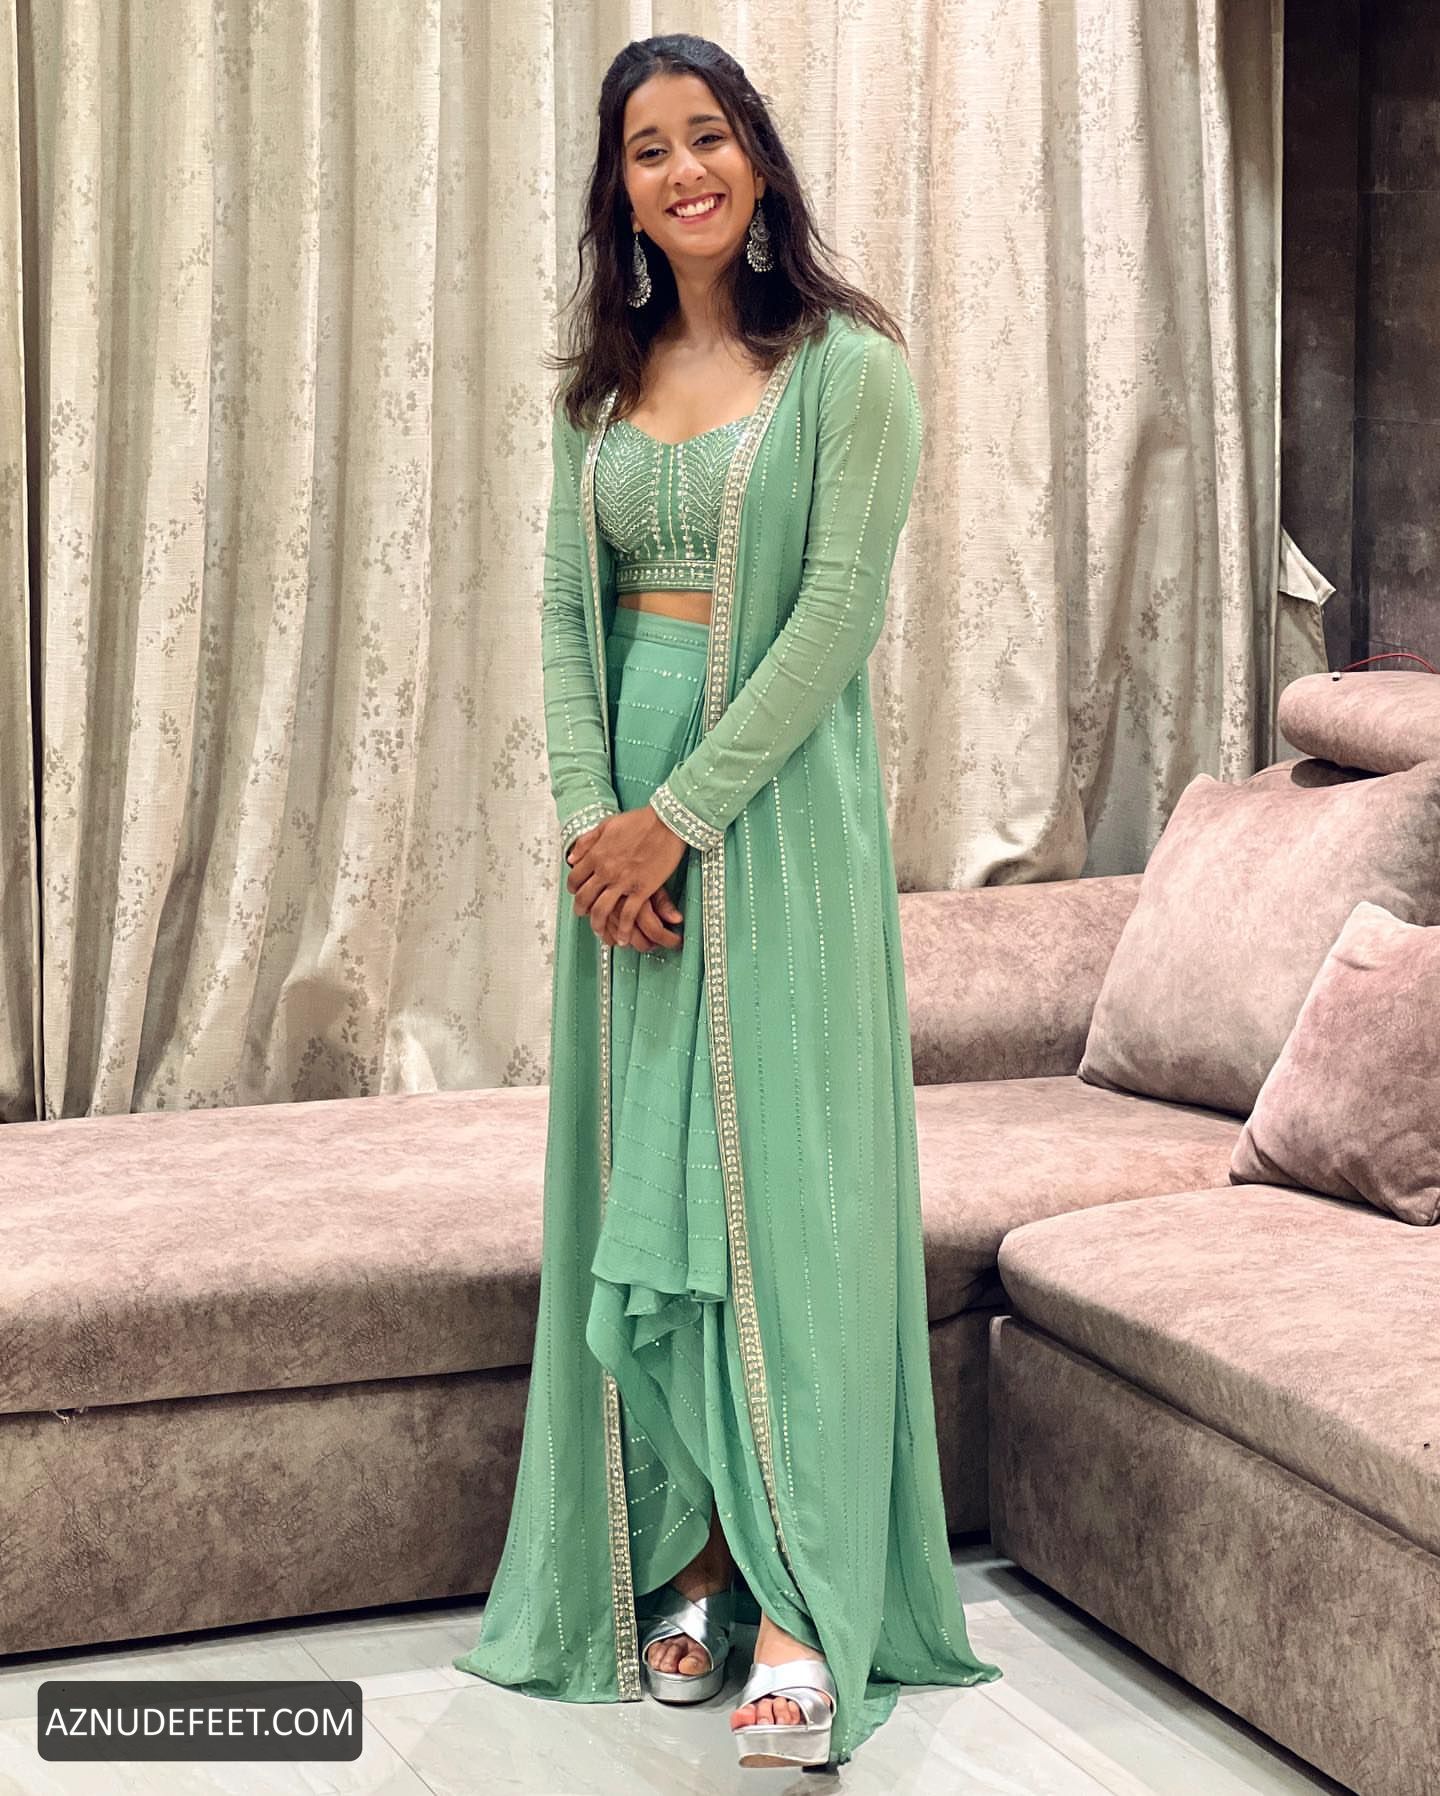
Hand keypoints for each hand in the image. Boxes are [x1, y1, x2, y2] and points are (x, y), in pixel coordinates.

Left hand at [566, 807, 687, 950]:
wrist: (666, 822)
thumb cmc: (639, 821)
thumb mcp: (606, 825)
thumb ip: (586, 842)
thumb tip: (571, 859)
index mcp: (596, 855)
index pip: (575, 879)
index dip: (573, 889)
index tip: (577, 894)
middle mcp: (605, 870)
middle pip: (584, 898)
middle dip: (581, 910)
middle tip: (584, 915)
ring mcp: (623, 881)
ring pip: (602, 910)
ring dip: (598, 924)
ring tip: (600, 932)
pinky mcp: (642, 889)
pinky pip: (628, 915)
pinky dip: (623, 930)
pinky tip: (623, 938)